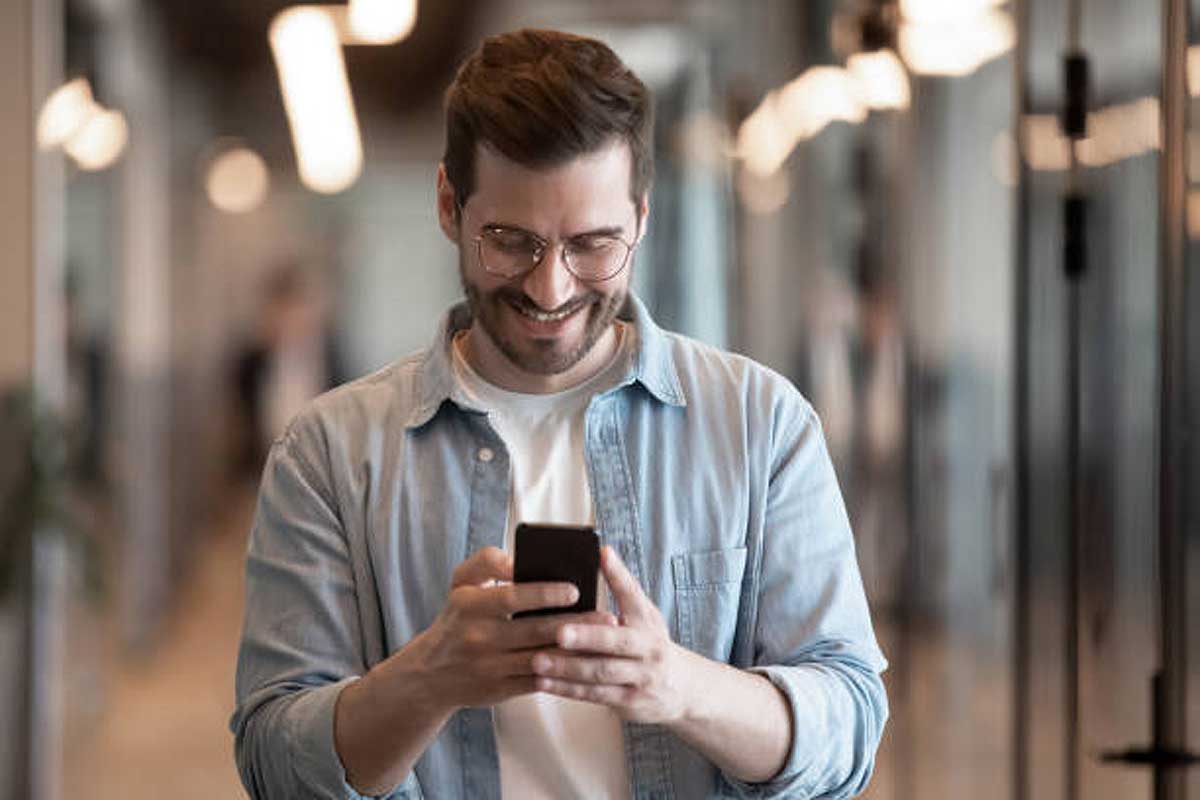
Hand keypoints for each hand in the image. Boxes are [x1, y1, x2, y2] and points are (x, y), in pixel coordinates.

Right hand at [401, 546, 616, 710]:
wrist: (431, 673)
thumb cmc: (457, 617)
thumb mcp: (461, 581)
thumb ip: (488, 561)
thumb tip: (517, 560)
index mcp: (469, 605)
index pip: (512, 597)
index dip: (545, 594)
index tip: (575, 590)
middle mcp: (478, 637)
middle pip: (534, 630)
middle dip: (575, 623)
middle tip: (607, 616)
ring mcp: (489, 667)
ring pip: (541, 658)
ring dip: (575, 650)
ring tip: (604, 640)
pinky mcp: (499, 690)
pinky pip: (538, 681)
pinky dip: (563, 673)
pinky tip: (585, 663)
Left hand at [531, 546, 695, 724]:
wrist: (681, 688)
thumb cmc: (649, 643)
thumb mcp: (643, 615)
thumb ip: (622, 589)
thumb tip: (602, 552)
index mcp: (647, 620)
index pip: (633, 593)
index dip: (618, 574)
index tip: (602, 555)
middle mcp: (648, 648)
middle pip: (615, 642)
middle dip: (586, 637)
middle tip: (559, 632)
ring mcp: (640, 677)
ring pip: (600, 672)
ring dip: (567, 668)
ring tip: (538, 659)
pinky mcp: (629, 701)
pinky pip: (594, 695)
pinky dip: (567, 689)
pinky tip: (544, 682)